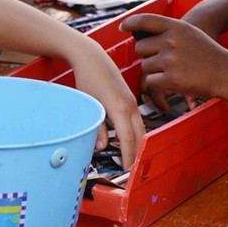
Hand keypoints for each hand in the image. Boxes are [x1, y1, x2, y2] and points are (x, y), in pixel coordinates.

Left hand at [68, 39, 143, 169]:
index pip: (128, 140)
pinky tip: (125, 137)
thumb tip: (100, 148)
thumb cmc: (88, 79)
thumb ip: (95, 128)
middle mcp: (130, 106)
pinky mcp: (129, 99)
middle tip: (130, 167)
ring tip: (129, 156)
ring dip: (136, 142)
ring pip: (140, 127)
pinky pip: (136, 120)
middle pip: (139, 136)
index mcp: (120, 109)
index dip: (129, 156)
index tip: (127, 168)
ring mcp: (131, 102)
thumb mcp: (89, 105)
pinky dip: (134, 131)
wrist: (92, 58)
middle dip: (136, 152)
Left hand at [121, 14, 227, 107]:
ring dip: (155, 71)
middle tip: (164, 60)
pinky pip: (151, 81)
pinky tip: (174, 80)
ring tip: (175, 70)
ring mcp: (171, 60)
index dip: (130, 23)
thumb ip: (167, 31)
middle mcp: (171, 41)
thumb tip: (137, 32)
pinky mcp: (171, 78)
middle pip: (140, 48)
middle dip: (147, 55)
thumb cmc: (207, 53)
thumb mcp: (189, 34)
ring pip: (145, 66)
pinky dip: (159, 84)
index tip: (123, 27)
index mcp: (176, 27)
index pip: (145, 20)